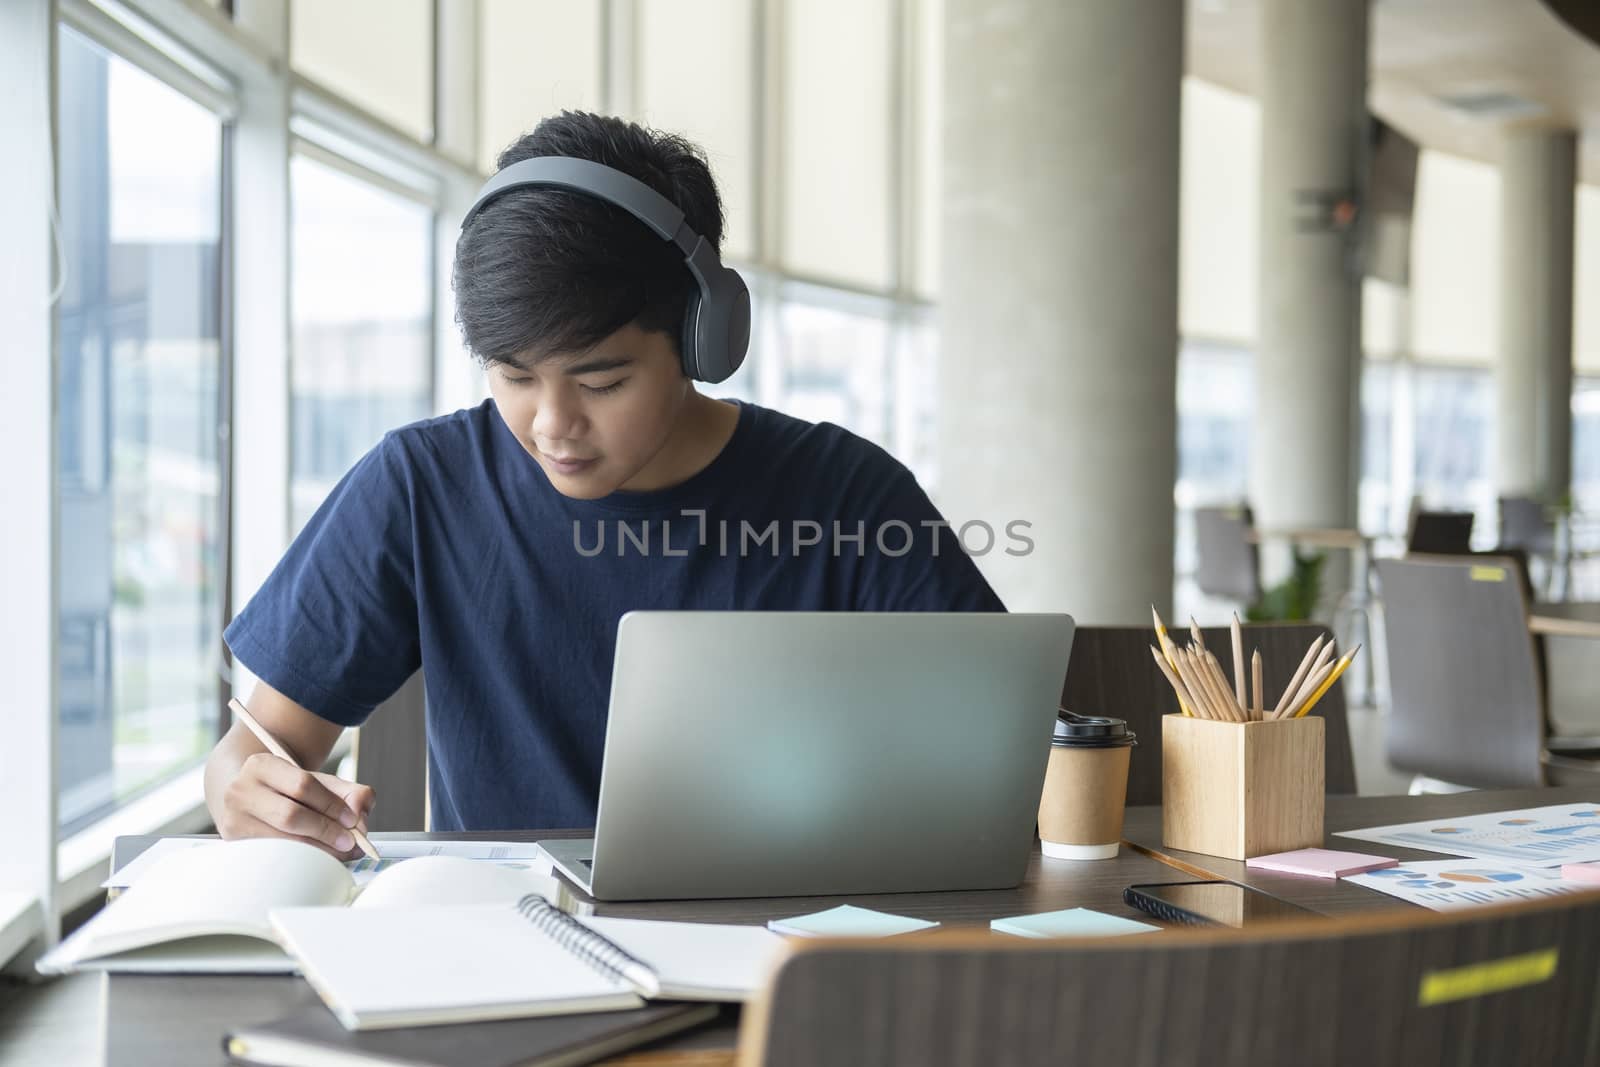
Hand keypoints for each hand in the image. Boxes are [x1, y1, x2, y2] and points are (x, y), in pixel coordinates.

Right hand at [217, 753, 375, 859]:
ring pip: (281, 842)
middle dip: (326, 831)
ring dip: (318, 850)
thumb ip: (351, 793)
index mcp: (261, 765)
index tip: (353, 820)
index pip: (302, 785)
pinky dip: (302, 860)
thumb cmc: (289, 790)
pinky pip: (274, 857)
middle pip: (290, 816)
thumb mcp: (320, 782)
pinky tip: (319, 858)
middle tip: (350, 842)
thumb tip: (361, 814)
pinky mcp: (235, 845)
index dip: (331, 805)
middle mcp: (240, 791)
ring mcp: (233, 821)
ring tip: (340, 852)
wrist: (249, 796)